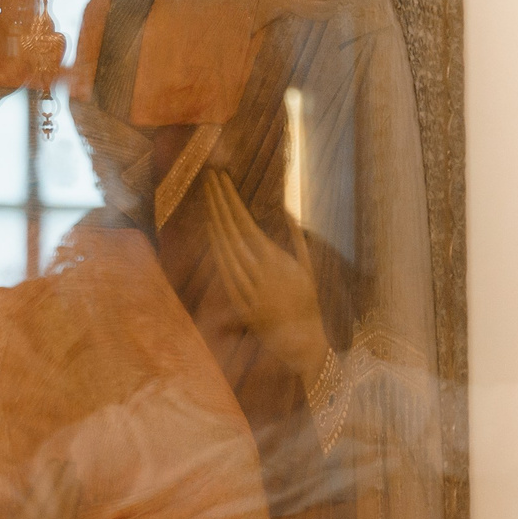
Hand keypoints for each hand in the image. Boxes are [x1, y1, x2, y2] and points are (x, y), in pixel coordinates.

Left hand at [201, 170, 331, 384]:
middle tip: (210, 178)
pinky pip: (223, 271)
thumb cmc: (308, 303)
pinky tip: (211, 231)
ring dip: (214, 221)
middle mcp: (258, 272)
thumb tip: (287, 212)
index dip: (231, 199)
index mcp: (276, 261)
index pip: (246, 222)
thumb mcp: (309, 269)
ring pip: (223, 248)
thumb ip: (298, 239)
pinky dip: (216, 250)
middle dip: (219, 202)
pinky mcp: (239, 302)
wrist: (302, 340)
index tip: (222, 179)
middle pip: (231, 230)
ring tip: (208, 197)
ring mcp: (246, 287)